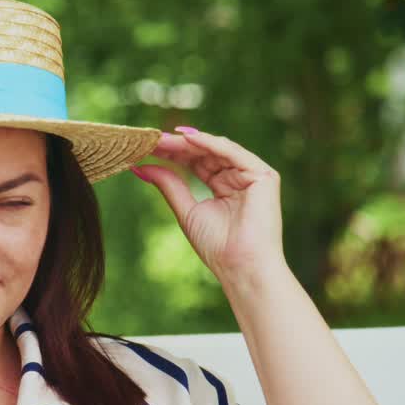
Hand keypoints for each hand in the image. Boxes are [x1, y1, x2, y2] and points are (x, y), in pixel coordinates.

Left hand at [131, 127, 284, 281]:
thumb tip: (140, 167)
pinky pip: (233, 153)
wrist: (241, 266)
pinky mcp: (264, 176)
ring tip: (163, 139)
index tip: (148, 146)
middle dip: (178, 145)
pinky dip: (210, 144)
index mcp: (225, 187)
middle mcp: (240, 177)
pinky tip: (187, 138)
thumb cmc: (217, 247)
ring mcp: (254, 175)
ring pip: (218, 149)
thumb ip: (168, 186)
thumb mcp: (186, 211)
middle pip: (206, 153)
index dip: (174, 153)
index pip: (197, 162)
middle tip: (151, 138)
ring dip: (189, 142)